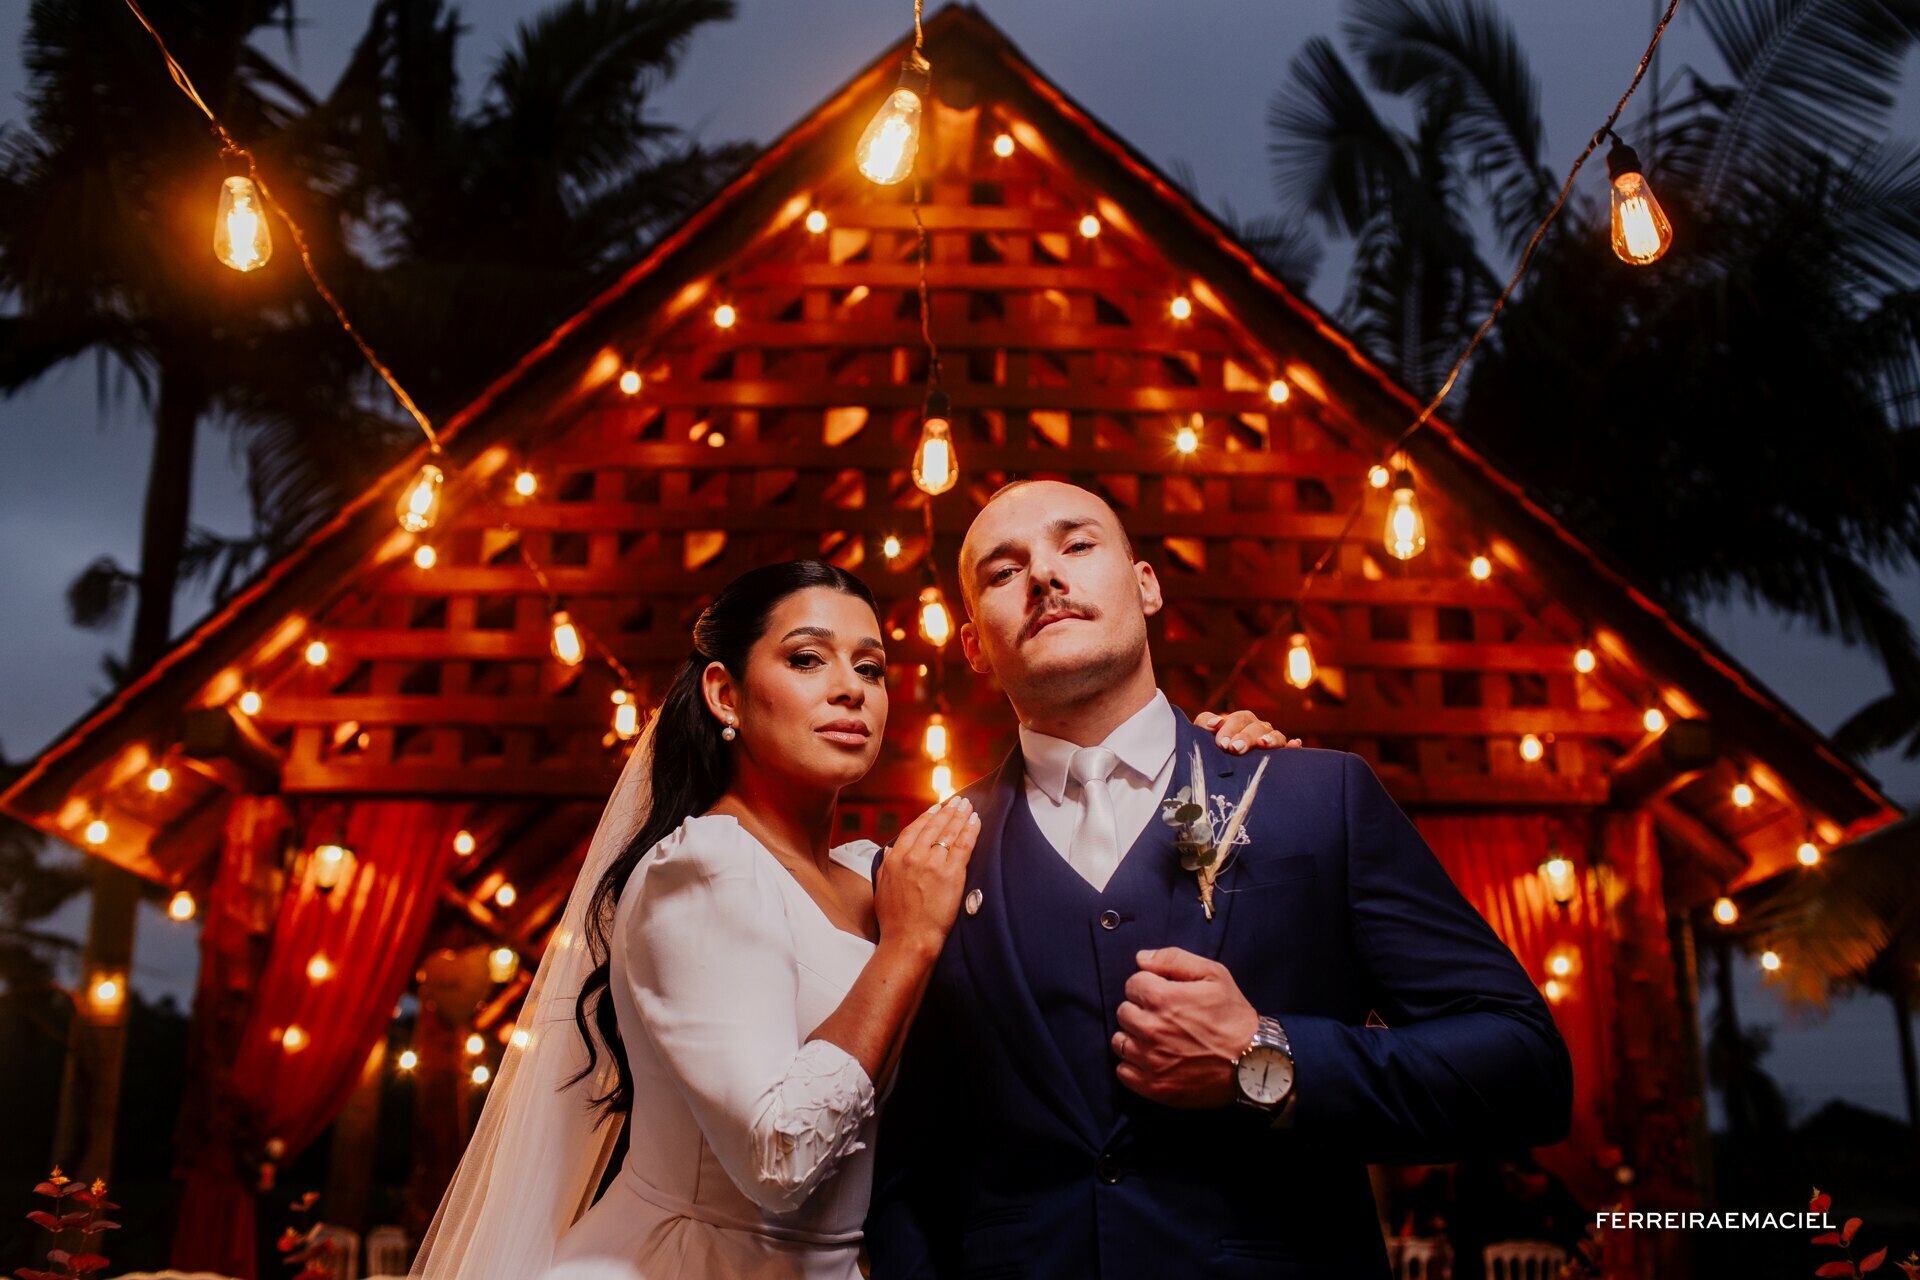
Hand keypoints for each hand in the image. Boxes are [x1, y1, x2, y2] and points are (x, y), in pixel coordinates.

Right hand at [873, 797, 978, 955]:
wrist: (909, 939)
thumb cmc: (895, 920)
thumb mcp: (882, 886)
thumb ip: (887, 864)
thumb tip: (892, 848)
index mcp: (896, 859)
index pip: (914, 829)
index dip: (928, 816)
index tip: (937, 808)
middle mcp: (914, 857)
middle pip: (934, 827)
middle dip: (948, 811)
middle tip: (959, 801)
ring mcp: (933, 864)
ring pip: (949, 833)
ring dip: (961, 816)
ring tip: (969, 806)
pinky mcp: (951, 874)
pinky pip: (964, 845)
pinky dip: (971, 830)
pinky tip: (976, 821)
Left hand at [1111, 947, 1258, 1108]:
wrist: (1253, 1064)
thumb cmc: (1234, 1017)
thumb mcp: (1214, 975)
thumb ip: (1174, 959)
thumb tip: (1141, 958)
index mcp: (1161, 999)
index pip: (1132, 984)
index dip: (1150, 986)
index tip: (1166, 995)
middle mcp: (1150, 1029)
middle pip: (1123, 1012)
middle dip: (1141, 1010)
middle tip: (1165, 1017)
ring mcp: (1150, 1060)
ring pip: (1119, 1041)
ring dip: (1134, 1037)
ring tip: (1158, 1039)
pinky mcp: (1153, 1087)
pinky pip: (1123, 1071)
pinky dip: (1133, 1065)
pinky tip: (1154, 1060)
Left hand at [1194, 709, 1300, 754]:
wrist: (1220, 769)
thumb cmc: (1212, 748)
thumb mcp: (1204, 734)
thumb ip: (1205, 723)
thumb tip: (1214, 723)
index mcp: (1241, 721)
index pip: (1239, 719)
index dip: (1230, 728)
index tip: (1221, 743)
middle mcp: (1258, 728)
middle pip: (1257, 727)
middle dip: (1246, 737)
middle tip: (1234, 748)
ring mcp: (1271, 741)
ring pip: (1275, 735)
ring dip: (1271, 739)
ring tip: (1263, 744)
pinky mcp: (1280, 756)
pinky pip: (1290, 750)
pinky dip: (1293, 746)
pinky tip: (1295, 745)